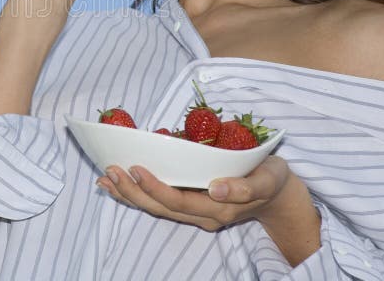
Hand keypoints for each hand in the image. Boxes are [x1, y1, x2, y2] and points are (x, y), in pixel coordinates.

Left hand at [96, 155, 290, 231]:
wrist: (278, 196)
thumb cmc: (272, 179)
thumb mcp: (268, 179)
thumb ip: (246, 186)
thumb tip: (217, 187)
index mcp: (218, 209)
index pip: (178, 201)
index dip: (154, 187)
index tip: (135, 168)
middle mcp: (202, 215)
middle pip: (160, 208)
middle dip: (132, 191)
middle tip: (110, 170)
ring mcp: (195, 213)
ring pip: (155, 208)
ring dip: (129, 194)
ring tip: (105, 178)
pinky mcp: (190, 205)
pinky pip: (159, 203)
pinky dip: (137, 193)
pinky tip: (118, 184)